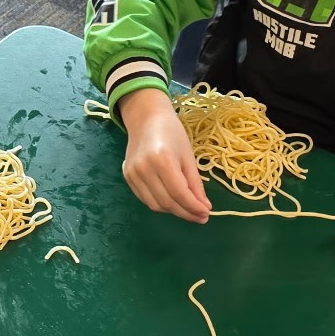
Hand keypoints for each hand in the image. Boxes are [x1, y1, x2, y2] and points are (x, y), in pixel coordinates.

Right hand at [117, 89, 208, 223]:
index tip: (206, 214)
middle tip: (200, 216)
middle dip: (185, 212)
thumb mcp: (188, 156)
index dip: (193, 207)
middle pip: (166, 202)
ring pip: (155, 205)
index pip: (179, 193)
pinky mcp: (127, 177)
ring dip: (173, 211)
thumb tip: (204, 207)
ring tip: (188, 209)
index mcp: (161, 159)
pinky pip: (146, 199)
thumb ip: (195, 183)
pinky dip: (161, 204)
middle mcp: (144, 168)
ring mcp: (132, 174)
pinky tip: (173, 201)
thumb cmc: (172, 133)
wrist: (146, 119)